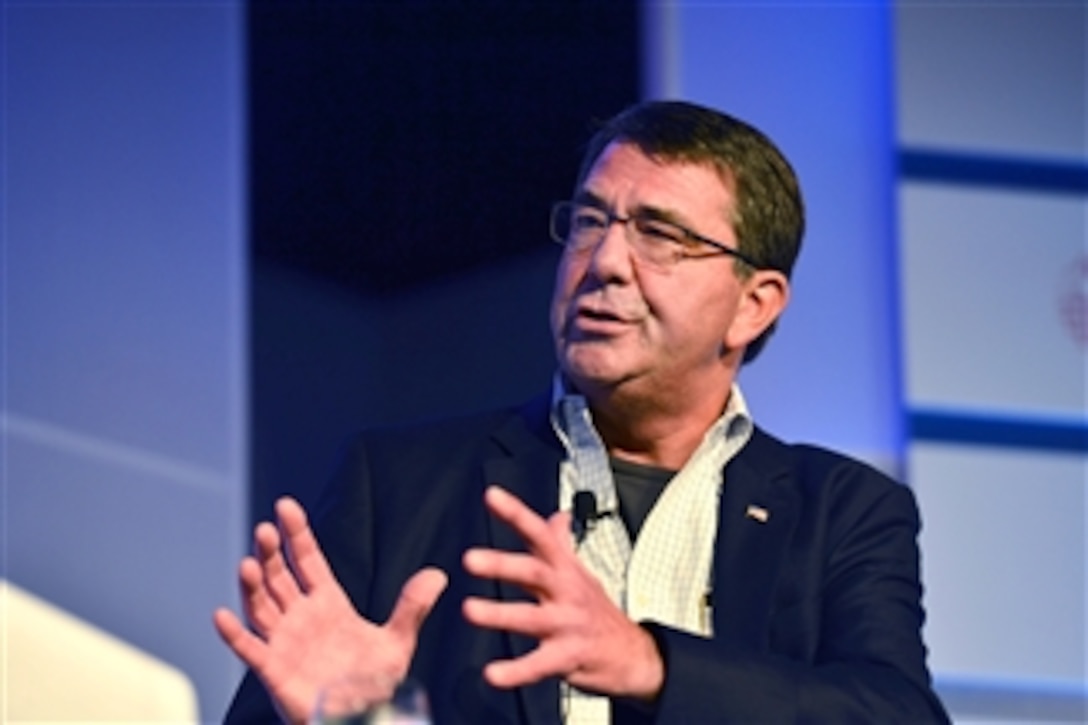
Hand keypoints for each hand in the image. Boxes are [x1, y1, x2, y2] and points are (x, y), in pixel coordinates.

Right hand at [213, 497, 447, 723]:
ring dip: (252, 586)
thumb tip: (437, 575)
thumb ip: (412, 608)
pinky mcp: (274, 670)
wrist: (361, 720)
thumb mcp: (398, 643)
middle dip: (271, 553)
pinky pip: (250, 650)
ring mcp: (284, 642)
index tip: (285, 507)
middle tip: (265, 529)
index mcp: (328, 603)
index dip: (296, 534)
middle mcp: (301, 617)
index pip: (308, 560)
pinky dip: (235, 635)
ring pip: (262, 607)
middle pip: (280, 577)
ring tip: (247, 563)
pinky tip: (222, 617)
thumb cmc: (374, 685)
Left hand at [462, 486, 662, 701]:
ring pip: (531, 618)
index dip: (516, 513)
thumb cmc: (597, 611)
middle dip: (502, 565)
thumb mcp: (581, 572)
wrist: (633, 655)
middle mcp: (566, 592)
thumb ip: (561, 544)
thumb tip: (556, 515)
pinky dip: (515, 671)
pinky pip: (538, 665)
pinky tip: (491, 674)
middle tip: (469, 559)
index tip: (491, 495)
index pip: (539, 534)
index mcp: (565, 569)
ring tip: (469, 610)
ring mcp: (567, 625)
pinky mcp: (567, 658)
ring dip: (500, 614)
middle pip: (533, 572)